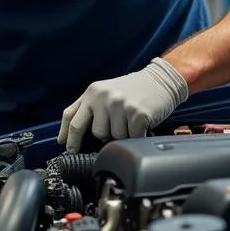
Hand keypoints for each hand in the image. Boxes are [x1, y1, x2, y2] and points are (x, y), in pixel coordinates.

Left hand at [58, 57, 188, 152]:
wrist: (161, 80)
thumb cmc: (133, 90)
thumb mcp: (105, 92)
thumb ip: (88, 109)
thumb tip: (68, 136)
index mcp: (92, 92)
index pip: (71, 118)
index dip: (69, 138)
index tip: (69, 150)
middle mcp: (103, 97)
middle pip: (95, 132)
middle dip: (103, 137)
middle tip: (115, 129)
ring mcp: (120, 105)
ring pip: (114, 137)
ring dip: (123, 135)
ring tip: (130, 121)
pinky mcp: (137, 114)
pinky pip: (131, 138)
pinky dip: (136, 136)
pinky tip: (140, 124)